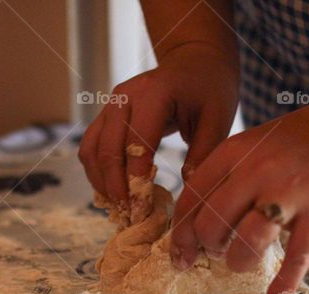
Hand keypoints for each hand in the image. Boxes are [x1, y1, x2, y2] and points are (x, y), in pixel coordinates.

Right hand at [78, 42, 237, 216]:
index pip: (137, 144)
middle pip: (107, 150)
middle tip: (129, 216)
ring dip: (101, 183)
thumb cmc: (209, 89)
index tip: (142, 211)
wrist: (193, 60)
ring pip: (91, 150)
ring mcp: (111, 104)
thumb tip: (188, 196)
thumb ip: (202, 155)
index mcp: (154, 94)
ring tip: (119, 208)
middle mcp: (124, 97)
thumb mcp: (217, 119)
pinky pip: (91, 147)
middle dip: (115, 188)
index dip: (136, 181)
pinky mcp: (105, 115)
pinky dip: (97, 173)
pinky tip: (112, 193)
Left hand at [169, 105, 308, 293]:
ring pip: (247, 243)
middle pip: (212, 224)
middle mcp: (257, 172)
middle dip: (208, 248)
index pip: (192, 198)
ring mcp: (289, 193)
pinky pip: (297, 257)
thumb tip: (195, 222)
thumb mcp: (249, 145)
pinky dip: (284, 284)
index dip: (181, 232)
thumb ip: (223, 177)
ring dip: (237, 262)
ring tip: (241, 261)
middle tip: (217, 251)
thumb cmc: (293, 143)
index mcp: (234, 153)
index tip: (181, 253)